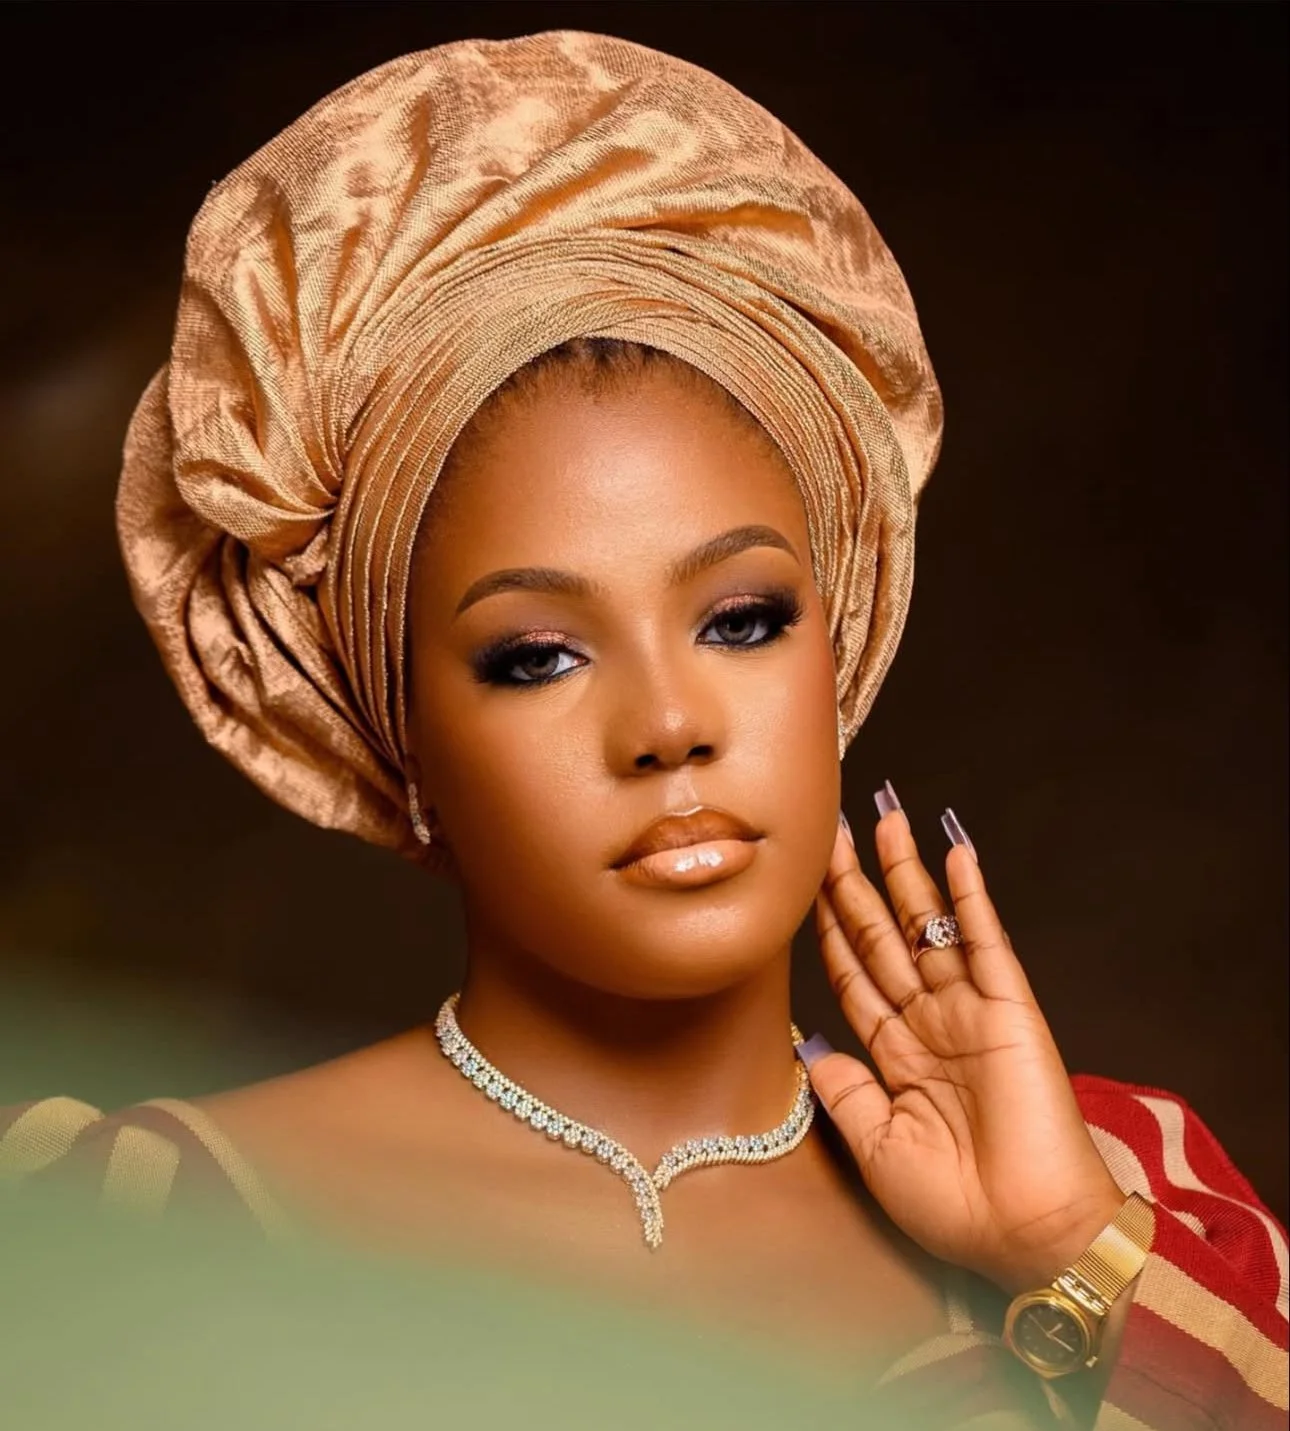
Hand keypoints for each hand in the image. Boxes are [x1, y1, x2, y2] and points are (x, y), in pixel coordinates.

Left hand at [807, 793, 1123, 1293]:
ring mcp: (969, 1011)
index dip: (827, 928)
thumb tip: (807, 1041)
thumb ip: (842, 1089)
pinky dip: (970, 895)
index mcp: (898, 1056)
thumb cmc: (954, 1206)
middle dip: (853, 883)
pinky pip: (986, 940)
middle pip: (881, 937)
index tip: (801, 884)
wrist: (1024, 1236)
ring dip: (906, 871)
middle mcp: (930, 1022)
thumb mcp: (875, 1145)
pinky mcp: (1010, 1008)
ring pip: (927, 925)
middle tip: (830, 830)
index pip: (853, 976)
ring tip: (884, 818)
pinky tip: (956, 852)